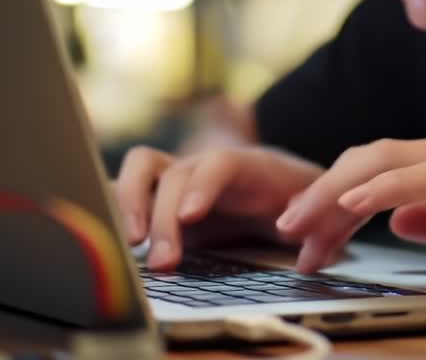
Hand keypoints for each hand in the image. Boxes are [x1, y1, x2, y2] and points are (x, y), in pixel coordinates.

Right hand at [113, 145, 322, 269]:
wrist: (278, 182)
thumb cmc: (296, 195)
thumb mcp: (314, 205)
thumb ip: (312, 217)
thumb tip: (299, 234)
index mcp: (247, 166)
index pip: (221, 163)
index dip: (203, 185)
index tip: (190, 216)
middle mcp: (206, 166)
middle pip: (175, 175)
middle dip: (163, 217)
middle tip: (164, 262)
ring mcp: (179, 177)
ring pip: (140, 170)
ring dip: (129, 205)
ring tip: (132, 245)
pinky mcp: (158, 196)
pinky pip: (125, 189)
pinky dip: (112, 207)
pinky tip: (111, 237)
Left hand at [276, 131, 425, 278]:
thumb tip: (405, 220)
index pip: (386, 167)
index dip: (340, 197)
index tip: (313, 235)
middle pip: (371, 157)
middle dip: (322, 194)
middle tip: (290, 233)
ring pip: (381, 160)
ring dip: (332, 195)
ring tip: (300, 227)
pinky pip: (418, 176)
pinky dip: (376, 190)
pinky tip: (347, 209)